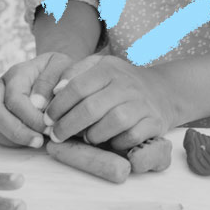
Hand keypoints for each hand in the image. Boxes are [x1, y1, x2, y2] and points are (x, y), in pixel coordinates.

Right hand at [0, 51, 76, 148]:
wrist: (61, 77)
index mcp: (17, 73)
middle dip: (16, 131)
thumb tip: (39, 103)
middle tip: (39, 142)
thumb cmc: (63, 73)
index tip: (50, 128)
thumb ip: (56, 79)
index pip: (14, 99)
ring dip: (11, 138)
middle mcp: (1, 86)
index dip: (31, 118)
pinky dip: (7, 141)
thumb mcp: (66, 68)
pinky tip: (27, 141)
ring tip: (36, 142)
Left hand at [44, 54, 179, 151]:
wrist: (162, 90)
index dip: (58, 106)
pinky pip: (132, 136)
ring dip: (93, 135)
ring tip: (84, 137)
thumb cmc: (120, 82)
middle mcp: (126, 85)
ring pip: (112, 122)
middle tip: (56, 136)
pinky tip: (109, 142)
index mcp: (109, 68)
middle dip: (68, 125)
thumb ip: (74, 73)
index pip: (77, 87)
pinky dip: (117, 142)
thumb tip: (54, 91)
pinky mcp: (154, 122)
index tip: (47, 119)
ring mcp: (142, 104)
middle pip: (91, 108)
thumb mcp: (98, 67)